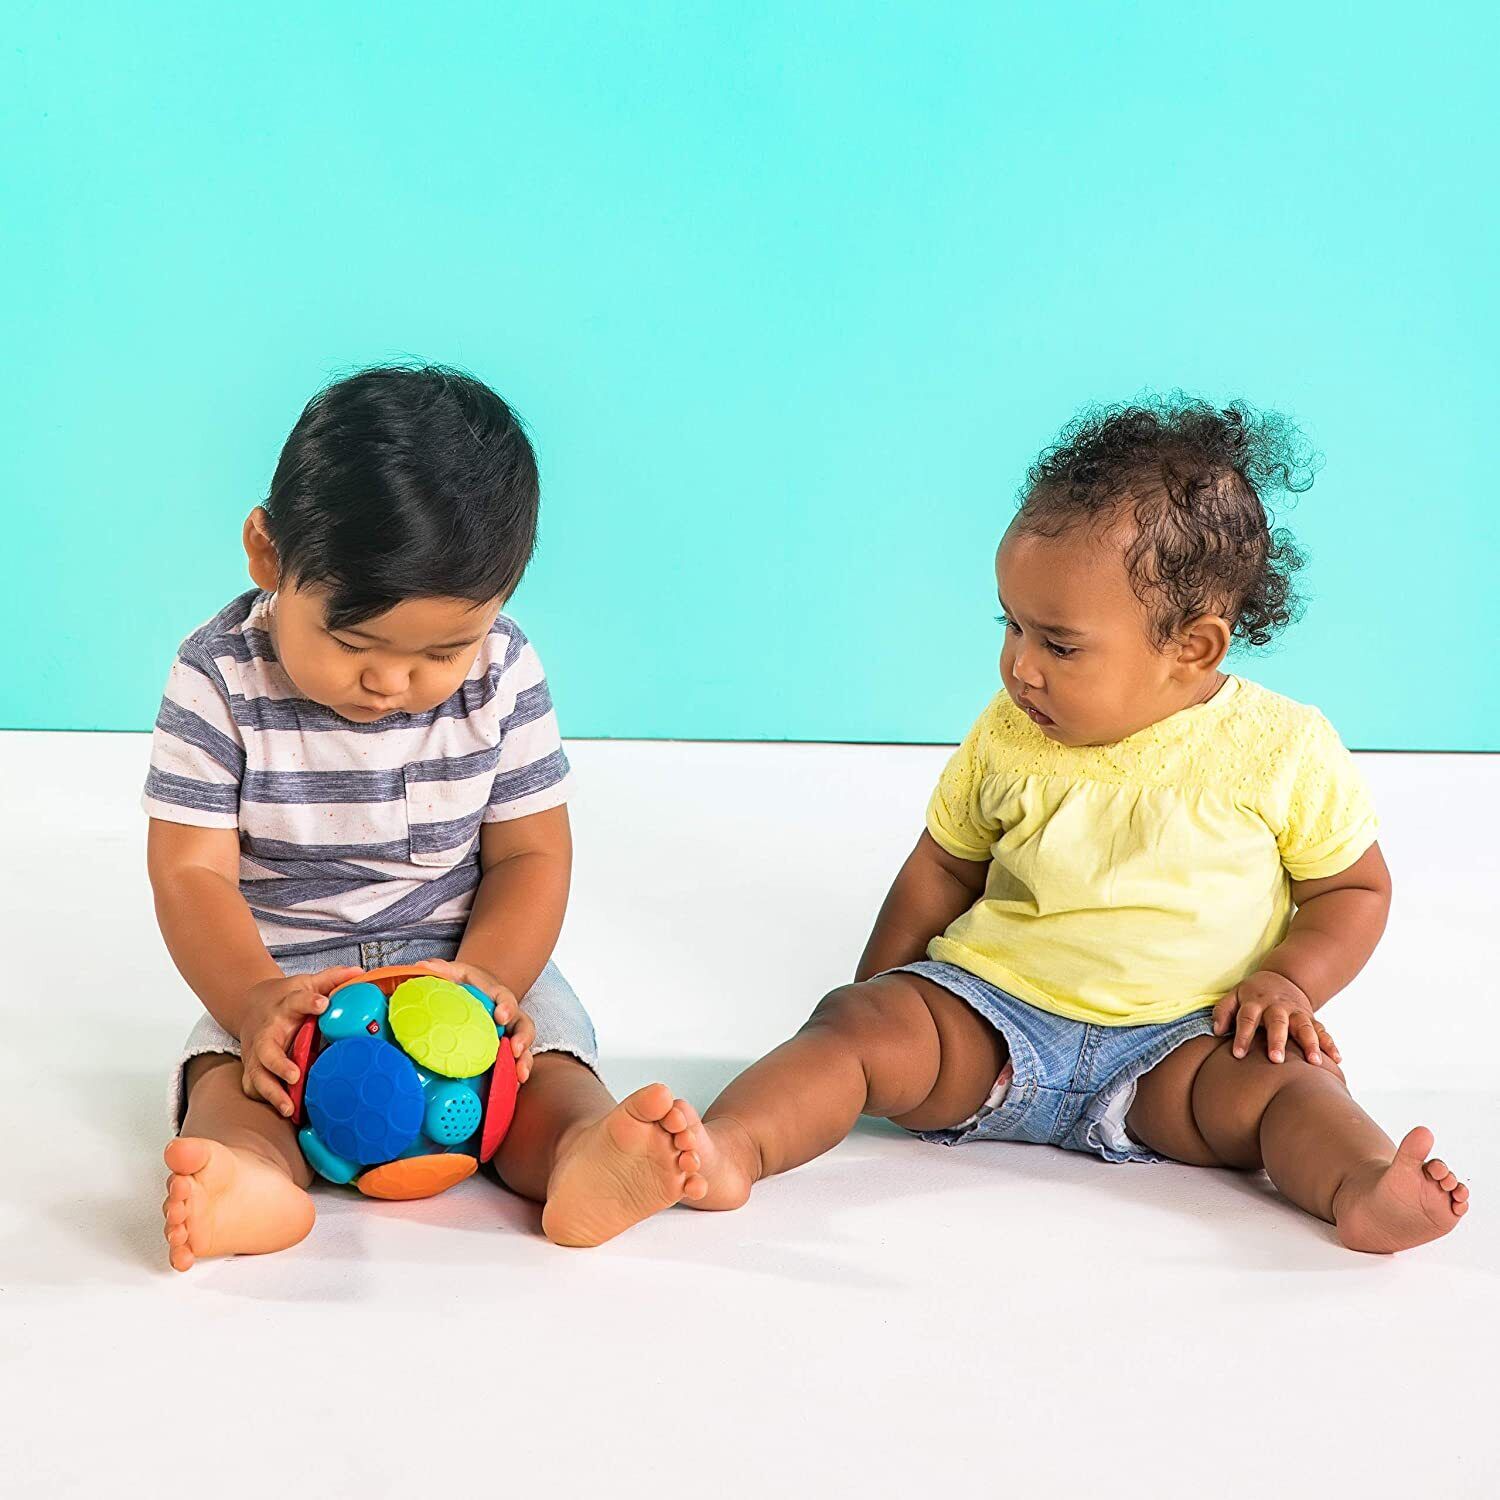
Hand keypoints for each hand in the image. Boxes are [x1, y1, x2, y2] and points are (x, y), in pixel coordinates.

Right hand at [237, 965, 361, 1115]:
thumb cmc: (286, 998)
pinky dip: (266, 1099)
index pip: (296, 1000)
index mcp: (285, 1006)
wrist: (252, 1005)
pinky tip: (284, 1111)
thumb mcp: (307, 983)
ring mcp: (257, 1053)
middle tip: (295, 1075)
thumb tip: (360, 973)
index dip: (309, 1001)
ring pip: (257, 1075)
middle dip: (279, 1063)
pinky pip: (254, 1087)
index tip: (322, 1004)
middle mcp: (268, 1031)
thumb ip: (332, 979)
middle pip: (267, 1049)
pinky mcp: (253, 1068)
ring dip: (271, 1092)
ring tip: (288, 1108)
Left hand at [412, 957, 536, 1082]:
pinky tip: (510, 1091)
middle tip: (515, 1051)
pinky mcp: (504, 1053)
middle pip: (523, 1027)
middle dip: (522, 1040)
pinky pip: (512, 1065)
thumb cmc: (467, 984)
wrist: (477, 993)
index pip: (506, 999)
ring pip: (523, 1049)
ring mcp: (509, 1036)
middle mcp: (510, 1018)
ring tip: (519, 1076)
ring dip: (523, 1062)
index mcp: (498, 996)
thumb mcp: (456, 973)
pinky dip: (513, 1078)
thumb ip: (442, 970)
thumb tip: (421, 968)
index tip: (501, 1016)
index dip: (507, 1008)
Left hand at [1212, 970, 1340, 1065]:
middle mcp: (1277, 1007)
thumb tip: (1217, 1030)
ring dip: (1310, 1043)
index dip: (1242, 1036)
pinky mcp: (1311, 1018)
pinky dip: (1329, 1043)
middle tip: (1276, 1059)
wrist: (1283, 978)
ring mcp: (1296, 1012)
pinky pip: (1322, 1030)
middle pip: (1277, 1022)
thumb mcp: (1234, 995)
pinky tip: (1336, 1058)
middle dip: (1277, 1040)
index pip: (1247, 1018)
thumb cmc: (1253, 994)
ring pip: (1304, 1026)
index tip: (1238, 1054)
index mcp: (1255, 1002)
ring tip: (1313, 1062)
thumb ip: (1223, 1011)